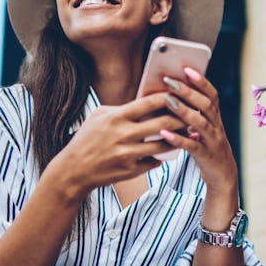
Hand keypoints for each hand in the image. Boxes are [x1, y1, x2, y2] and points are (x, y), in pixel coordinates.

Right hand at [49, 93, 186, 195]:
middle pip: (163, 123)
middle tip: (192, 115)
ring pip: (164, 145)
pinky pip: (155, 161)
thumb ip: (122, 107)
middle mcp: (123, 135)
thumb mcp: (99, 116)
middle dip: (181, 118)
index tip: (180, 94)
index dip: (168, 97)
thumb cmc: (86, 139)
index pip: (149, 103)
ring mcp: (128, 154)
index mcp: (117, 117)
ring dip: (178, 139)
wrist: (73, 171)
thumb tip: (147, 100)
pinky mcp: (131, 171)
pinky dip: (162, 156)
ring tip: (187, 133)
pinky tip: (168, 151)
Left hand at [158, 68, 238, 197]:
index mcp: (215, 117)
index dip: (201, 81)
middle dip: (188, 91)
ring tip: (168, 100)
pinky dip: (178, 139)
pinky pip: (192, 146)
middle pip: (206, 105)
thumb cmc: (207, 147)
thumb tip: (170, 94)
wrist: (222, 176)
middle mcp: (216, 126)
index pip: (212, 95)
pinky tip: (164, 133)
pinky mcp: (205, 156)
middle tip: (170, 80)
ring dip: (184, 111)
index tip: (187, 68)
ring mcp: (212, 141)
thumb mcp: (203, 128)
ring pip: (201, 123)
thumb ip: (193, 113)